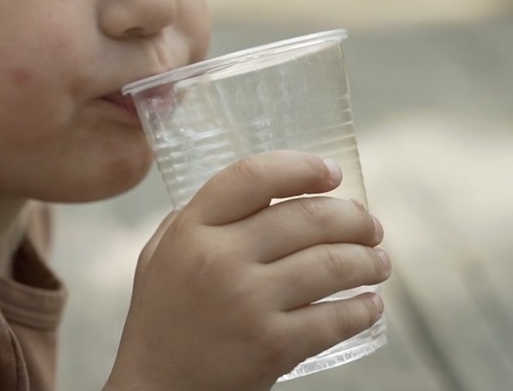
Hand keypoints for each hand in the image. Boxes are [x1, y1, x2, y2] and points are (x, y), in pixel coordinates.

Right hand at [106, 151, 389, 390]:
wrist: (157, 386)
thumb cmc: (162, 315)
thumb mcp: (161, 252)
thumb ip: (196, 216)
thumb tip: (255, 193)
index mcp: (193, 227)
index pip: (254, 176)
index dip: (301, 167)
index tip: (332, 172)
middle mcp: (222, 258)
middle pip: (306, 217)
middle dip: (351, 217)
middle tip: (368, 223)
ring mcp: (250, 302)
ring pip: (330, 264)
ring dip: (367, 259)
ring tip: (378, 260)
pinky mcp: (274, 346)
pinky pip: (335, 318)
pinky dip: (363, 308)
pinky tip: (371, 303)